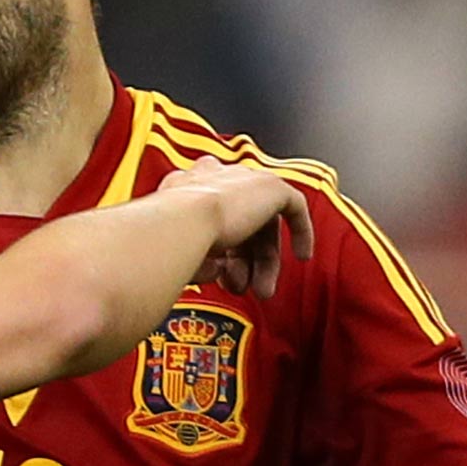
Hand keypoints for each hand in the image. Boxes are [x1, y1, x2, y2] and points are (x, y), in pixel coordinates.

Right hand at [158, 156, 313, 298]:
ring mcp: (241, 178)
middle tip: (242, 286)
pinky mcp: (268, 184)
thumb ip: (198, 257)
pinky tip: (301, 255)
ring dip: (263, 260)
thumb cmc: (165, 240)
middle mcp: (212, 177)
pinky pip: (293, 205)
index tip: (221, 270)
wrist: (178, 224)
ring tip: (260, 288)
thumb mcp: (177, 251)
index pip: (210, 215)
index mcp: (182, 187)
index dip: (220, 248)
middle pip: (239, 220)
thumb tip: (211, 269)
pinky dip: (300, 231)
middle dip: (242, 260)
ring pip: (262, 220)